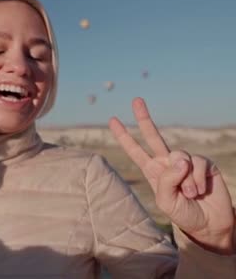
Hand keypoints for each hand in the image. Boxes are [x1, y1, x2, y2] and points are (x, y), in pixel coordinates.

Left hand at [109, 97, 234, 253]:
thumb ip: (167, 180)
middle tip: (136, 100)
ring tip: (190, 194)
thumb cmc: (184, 213)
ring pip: (180, 156)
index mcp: (153, 171)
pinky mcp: (204, 163)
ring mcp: (186, 161)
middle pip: (153, 136)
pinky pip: (198, 163)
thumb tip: (180, 159)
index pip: (135, 151)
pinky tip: (201, 190)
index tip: (112, 120)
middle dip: (144, 118)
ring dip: (186, 180)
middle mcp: (167, 163)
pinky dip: (198, 180)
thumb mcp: (166, 201)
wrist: (209, 223)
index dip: (124, 137)